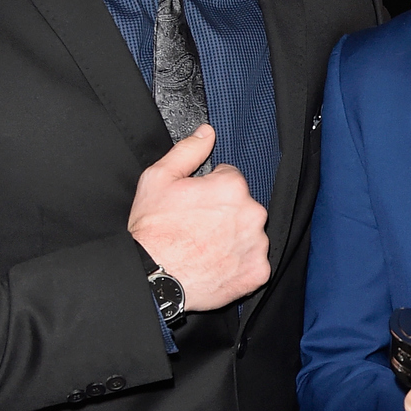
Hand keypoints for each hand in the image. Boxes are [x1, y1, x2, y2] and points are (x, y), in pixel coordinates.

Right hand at [128, 125, 269, 310]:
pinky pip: (255, 263)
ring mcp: (257, 245)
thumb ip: (188, 150)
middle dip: (225, 214)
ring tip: (206, 248)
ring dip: (234, 239)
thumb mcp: (159, 178)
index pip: (231, 179)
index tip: (196, 205)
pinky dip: (240, 265)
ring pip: (250, 234)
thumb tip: (207, 132)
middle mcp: (252, 214)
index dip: (210, 190)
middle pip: (244, 207)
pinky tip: (217, 265)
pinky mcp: (258, 272)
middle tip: (198, 228)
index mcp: (232, 187)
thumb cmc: (153, 231)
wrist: (152, 278)